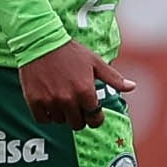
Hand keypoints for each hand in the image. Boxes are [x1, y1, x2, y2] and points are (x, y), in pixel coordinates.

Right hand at [18, 40, 135, 129]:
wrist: (42, 43)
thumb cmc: (71, 52)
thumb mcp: (95, 62)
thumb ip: (114, 78)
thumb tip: (132, 87)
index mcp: (85, 91)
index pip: (94, 119)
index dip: (95, 117)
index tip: (93, 113)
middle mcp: (68, 99)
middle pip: (77, 124)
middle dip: (80, 117)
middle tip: (77, 106)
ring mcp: (50, 101)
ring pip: (60, 121)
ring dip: (63, 114)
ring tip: (62, 98)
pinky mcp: (34, 101)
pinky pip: (43, 119)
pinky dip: (47, 115)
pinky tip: (50, 102)